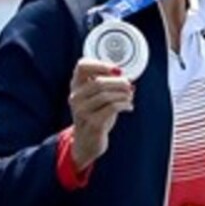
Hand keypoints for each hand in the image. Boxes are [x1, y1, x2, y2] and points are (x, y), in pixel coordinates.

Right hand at [66, 58, 134, 172]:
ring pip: (106, 95)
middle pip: (98, 82)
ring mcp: (82, 111)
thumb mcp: (97, 97)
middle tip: (129, 86)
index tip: (117, 70)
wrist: (87, 141)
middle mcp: (75, 97)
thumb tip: (126, 78)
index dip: (101, 64)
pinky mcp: (92, 123)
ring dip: (123, 94)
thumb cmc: (95, 115)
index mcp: (76, 86)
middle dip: (119, 82)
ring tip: (129, 97)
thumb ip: (108, 85)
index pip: (82, 66)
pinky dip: (124, 105)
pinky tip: (129, 107)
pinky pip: (112, 108)